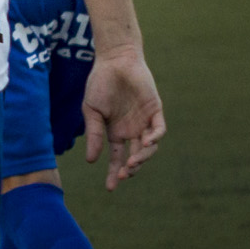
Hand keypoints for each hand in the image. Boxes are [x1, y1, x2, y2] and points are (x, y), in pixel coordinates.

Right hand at [82, 50, 164, 189]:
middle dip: (130, 169)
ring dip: (142, 157)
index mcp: (115, 132)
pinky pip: (158, 130)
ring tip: (132, 162)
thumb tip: (91, 160)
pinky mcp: (155, 111)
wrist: (115, 61)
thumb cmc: (100, 83)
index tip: (110, 188)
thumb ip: (93, 134)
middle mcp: (131, 130)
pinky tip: (144, 143)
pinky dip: (153, 139)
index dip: (114, 173)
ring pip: (148, 147)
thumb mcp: (91, 111)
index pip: (117, 158)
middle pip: (134, 157)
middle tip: (124, 176)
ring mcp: (144, 122)